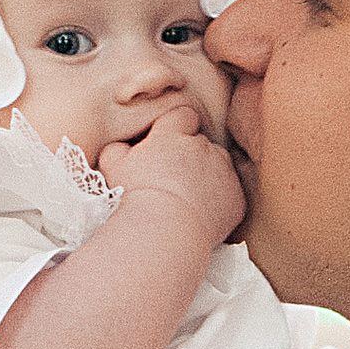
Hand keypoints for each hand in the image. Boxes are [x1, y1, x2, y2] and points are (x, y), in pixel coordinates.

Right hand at [100, 98, 243, 251]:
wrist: (163, 231)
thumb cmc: (134, 198)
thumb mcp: (113, 166)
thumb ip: (118, 148)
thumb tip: (124, 148)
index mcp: (173, 135)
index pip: (182, 116)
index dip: (176, 128)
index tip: (166, 145)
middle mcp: (202, 147)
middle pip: (201, 142)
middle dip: (190, 155)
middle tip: (172, 179)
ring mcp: (223, 171)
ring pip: (219, 164)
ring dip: (208, 174)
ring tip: (188, 197)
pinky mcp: (236, 197)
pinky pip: (231, 192)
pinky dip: (220, 200)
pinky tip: (201, 214)